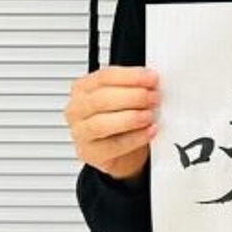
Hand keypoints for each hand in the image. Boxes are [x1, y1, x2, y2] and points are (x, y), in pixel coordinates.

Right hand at [63, 65, 159, 182]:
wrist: (120, 154)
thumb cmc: (120, 121)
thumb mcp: (123, 98)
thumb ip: (133, 87)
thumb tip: (152, 81)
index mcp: (83, 88)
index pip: (105, 77)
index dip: (131, 77)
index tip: (151, 79)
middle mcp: (77, 109)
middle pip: (102, 99)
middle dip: (133, 97)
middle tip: (153, 98)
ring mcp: (80, 132)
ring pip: (102, 123)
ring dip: (131, 118)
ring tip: (149, 115)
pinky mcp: (89, 153)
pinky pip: (112, 146)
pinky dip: (134, 138)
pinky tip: (148, 131)